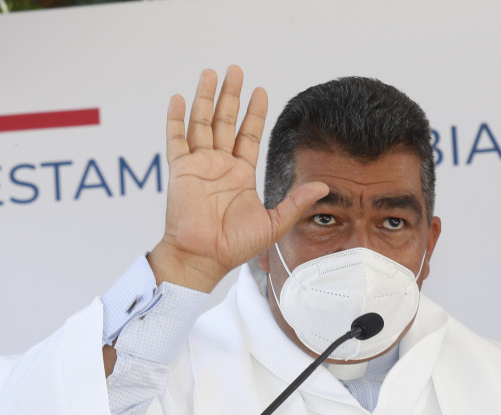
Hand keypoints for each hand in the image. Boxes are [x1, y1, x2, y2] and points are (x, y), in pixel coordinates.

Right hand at [147, 66, 328, 292]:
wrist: (205, 258)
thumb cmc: (235, 247)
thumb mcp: (274, 223)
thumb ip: (296, 202)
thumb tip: (325, 186)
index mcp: (240, 175)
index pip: (249, 135)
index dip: (254, 113)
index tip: (261, 91)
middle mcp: (219, 166)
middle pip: (225, 121)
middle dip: (230, 96)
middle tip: (235, 70)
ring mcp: (199, 166)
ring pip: (202, 123)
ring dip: (205, 98)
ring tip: (210, 73)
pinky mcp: (180, 171)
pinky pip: (176, 140)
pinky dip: (176, 119)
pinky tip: (179, 98)